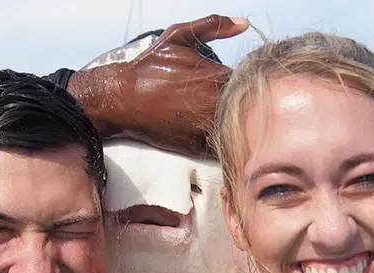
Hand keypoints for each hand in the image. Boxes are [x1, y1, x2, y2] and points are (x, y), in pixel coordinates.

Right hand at [70, 14, 249, 157]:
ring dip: (236, 126)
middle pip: (248, 108)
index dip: (248, 84)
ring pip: (237, 129)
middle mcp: (215, 103)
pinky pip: (222, 148)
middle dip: (245, 106)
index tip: (239, 85)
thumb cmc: (150, 68)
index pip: (250, 82)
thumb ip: (212, 26)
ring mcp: (207, 127)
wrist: (123, 99)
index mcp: (218, 77)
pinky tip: (217, 136)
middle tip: (234, 104)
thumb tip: (243, 23)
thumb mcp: (178, 37)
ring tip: (225, 120)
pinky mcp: (197, 146)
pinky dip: (223, 143)